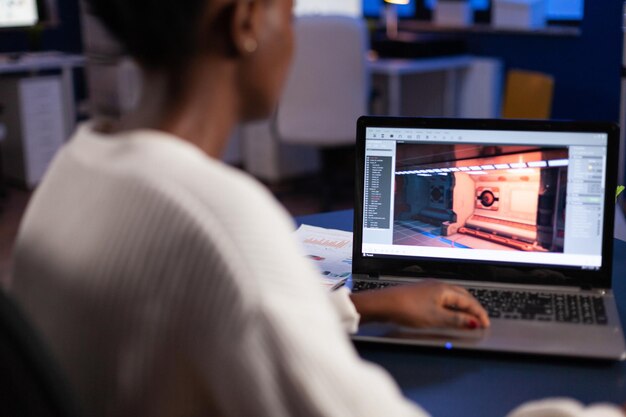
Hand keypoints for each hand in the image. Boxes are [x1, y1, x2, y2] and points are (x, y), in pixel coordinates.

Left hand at [350, 280, 489, 329]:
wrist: (383, 304)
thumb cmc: (407, 308)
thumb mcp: (436, 318)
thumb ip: (456, 320)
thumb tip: (473, 322)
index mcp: (444, 289)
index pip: (469, 300)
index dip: (479, 313)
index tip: (486, 323)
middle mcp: (437, 285)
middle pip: (462, 295)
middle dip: (473, 307)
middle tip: (480, 320)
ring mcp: (428, 288)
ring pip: (452, 297)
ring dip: (462, 307)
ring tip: (467, 318)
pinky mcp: (420, 294)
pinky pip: (442, 299)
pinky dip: (450, 307)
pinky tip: (447, 314)